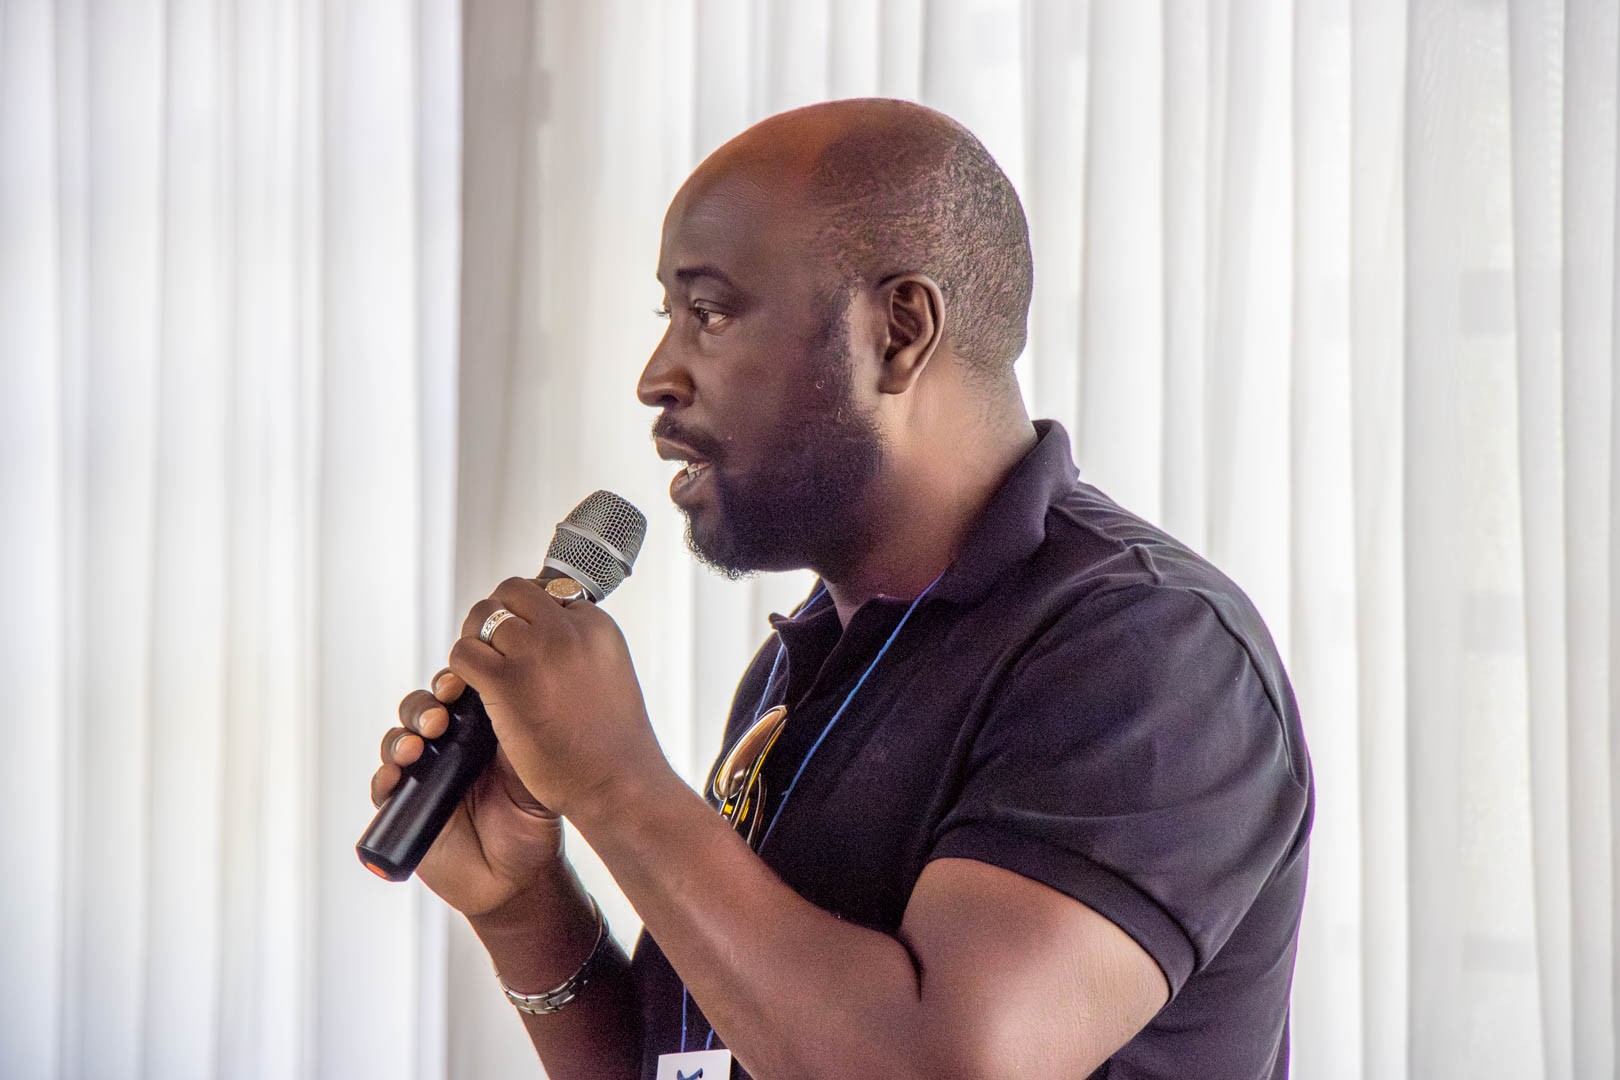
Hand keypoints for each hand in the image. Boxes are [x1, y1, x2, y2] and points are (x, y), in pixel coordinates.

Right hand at [371, 669, 567, 917]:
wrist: (520, 876)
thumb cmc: (533, 820)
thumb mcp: (535, 772)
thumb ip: (522, 736)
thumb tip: (510, 692)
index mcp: (477, 732)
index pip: (454, 694)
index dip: (450, 684)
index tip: (456, 686)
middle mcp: (446, 748)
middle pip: (420, 711)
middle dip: (424, 709)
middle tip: (438, 721)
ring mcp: (423, 777)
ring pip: (398, 742)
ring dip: (401, 739)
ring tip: (416, 748)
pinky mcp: (404, 810)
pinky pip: (383, 789)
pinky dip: (383, 778)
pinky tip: (393, 777)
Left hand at [448, 577, 670, 821]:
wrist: (620, 784)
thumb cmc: (614, 744)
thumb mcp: (609, 675)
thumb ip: (580, 650)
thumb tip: (545, 641)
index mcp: (597, 625)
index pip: (549, 595)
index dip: (531, 619)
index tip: (528, 644)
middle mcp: (567, 629)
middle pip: (512, 592)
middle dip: (498, 616)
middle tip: (496, 649)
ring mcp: (536, 653)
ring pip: (482, 617)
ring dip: (476, 640)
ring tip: (484, 670)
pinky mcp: (507, 683)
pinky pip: (463, 655)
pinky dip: (460, 670)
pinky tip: (475, 692)